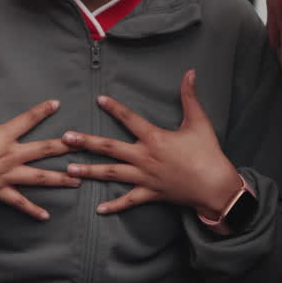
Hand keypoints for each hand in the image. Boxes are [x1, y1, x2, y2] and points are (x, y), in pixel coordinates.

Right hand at [0, 86, 78, 219]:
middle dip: (65, 147)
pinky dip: (32, 210)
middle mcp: (10, 156)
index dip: (42, 111)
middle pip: (43, 150)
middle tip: (84, 145)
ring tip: (79, 180)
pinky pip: (20, 203)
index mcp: (1, 136)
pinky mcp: (0, 192)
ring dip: (60, 179)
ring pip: (39, 178)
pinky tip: (46, 215)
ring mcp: (7, 176)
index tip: (57, 104)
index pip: (26, 120)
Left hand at [63, 70, 243, 217]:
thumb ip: (190, 97)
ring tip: (68, 169)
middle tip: (65, 138)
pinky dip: (114, 206)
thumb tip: (190, 73)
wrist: (216, 186)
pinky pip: (129, 201)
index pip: (130, 120)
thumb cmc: (208, 153)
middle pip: (110, 148)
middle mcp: (145, 158)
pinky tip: (98, 209)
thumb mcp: (199, 122)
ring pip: (112, 174)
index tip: (98, 100)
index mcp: (155, 139)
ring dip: (89, 172)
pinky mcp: (150, 194)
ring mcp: (145, 178)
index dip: (115, 108)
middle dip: (86, 142)